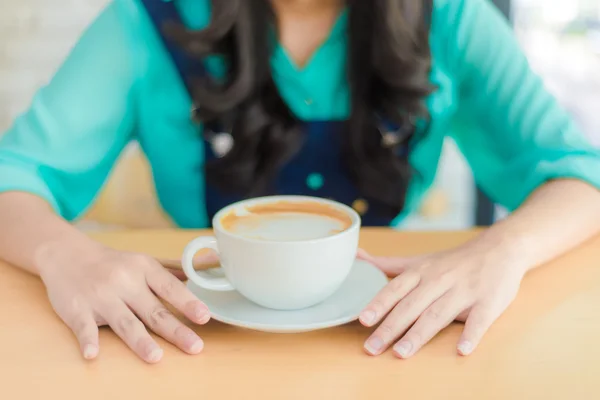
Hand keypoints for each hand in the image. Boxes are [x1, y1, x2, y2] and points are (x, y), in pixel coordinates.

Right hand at [38, 242, 213, 362]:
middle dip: (176, 330)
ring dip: (140, 341)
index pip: (170, 287)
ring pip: (125, 322)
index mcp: (143, 269)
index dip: (188, 302)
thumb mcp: (141, 261)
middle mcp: (124, 282)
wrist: (67, 255)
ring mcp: (100, 296)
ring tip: (156, 357)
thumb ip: (170, 272)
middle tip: (195, 346)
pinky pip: (84, 327)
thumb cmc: (112, 263)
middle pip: (153, 310)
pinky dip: (88, 340)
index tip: (204, 316)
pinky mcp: (77, 309)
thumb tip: (203, 273)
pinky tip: (93, 354)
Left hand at [357, 243, 526, 357]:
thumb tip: (357, 257)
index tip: (363, 319)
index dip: (379, 304)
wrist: (500, 249)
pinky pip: (479, 320)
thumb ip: (388, 264)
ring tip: (402, 353)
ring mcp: (464, 291)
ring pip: (439, 314)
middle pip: (412, 306)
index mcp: (422, 272)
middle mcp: (439, 280)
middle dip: (390, 327)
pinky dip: (471, 334)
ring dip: (420, 334)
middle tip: (372, 347)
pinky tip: (462, 350)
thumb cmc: (453, 261)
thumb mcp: (419, 260)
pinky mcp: (488, 302)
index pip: (396, 289)